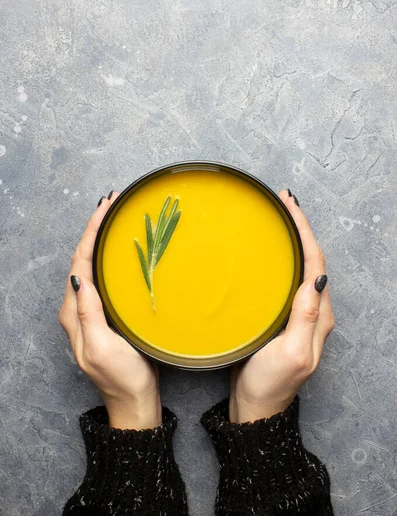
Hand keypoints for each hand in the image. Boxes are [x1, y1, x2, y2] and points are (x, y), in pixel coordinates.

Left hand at [59, 192, 161, 429]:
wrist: (134, 398)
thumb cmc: (120, 376)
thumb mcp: (100, 346)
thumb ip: (88, 313)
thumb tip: (79, 276)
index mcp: (73, 312)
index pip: (79, 262)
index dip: (91, 232)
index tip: (105, 207)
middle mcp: (78, 307)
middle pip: (83, 258)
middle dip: (95, 229)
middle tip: (112, 204)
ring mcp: (92, 310)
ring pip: (93, 265)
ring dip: (102, 240)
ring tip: (116, 218)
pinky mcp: (106, 313)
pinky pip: (104, 277)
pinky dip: (110, 257)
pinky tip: (122, 250)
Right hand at [229, 189, 334, 423]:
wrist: (256, 405)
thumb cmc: (271, 382)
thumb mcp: (292, 352)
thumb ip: (305, 317)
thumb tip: (316, 278)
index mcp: (319, 315)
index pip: (316, 263)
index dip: (304, 230)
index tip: (289, 205)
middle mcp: (313, 310)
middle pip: (311, 258)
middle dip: (299, 227)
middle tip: (282, 201)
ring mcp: (298, 312)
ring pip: (299, 266)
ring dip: (291, 239)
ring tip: (277, 216)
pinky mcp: (282, 315)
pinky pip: (286, 278)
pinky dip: (280, 257)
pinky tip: (267, 250)